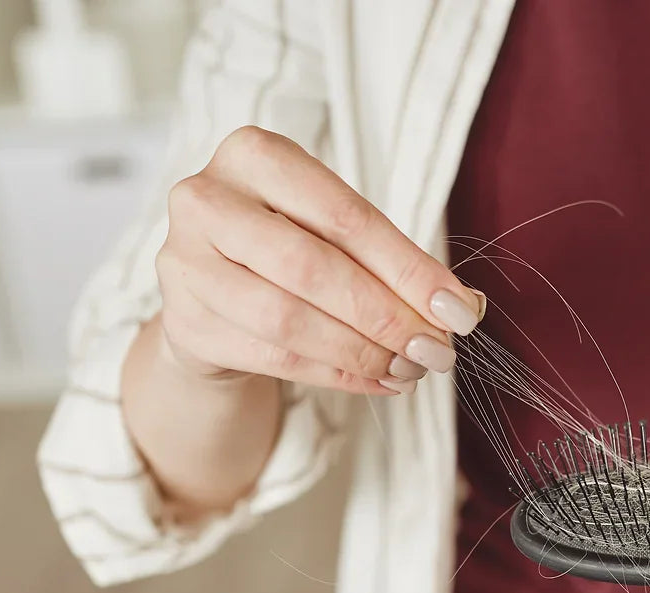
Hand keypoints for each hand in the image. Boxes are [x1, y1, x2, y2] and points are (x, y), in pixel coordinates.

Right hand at [153, 126, 483, 395]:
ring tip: (409, 369)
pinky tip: (377, 381)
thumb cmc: (291, 248)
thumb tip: (465, 307)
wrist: (216, 292)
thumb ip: (396, 262)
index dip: (409, 269)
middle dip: (386, 316)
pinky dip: (337, 374)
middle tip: (436, 350)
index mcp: (253, 154)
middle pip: (312, 268)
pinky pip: (274, 357)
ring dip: (362, 352)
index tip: (459, 311)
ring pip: (288, 320)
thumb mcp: (339, 235)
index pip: (346, 216)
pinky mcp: (183, 322)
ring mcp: (184, 262)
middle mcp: (206, 199)